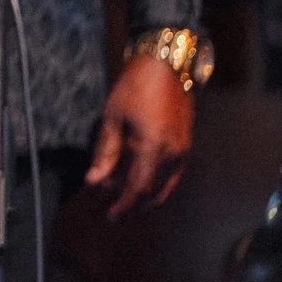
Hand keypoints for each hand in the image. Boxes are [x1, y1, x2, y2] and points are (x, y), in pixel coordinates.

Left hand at [86, 49, 193, 218]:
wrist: (167, 65)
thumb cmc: (136, 87)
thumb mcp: (113, 118)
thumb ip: (106, 152)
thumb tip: (94, 180)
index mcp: (155, 148)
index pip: (139, 189)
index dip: (124, 205)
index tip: (111, 215)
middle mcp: (175, 154)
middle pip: (155, 193)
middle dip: (133, 203)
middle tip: (113, 205)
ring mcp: (184, 151)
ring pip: (166, 186)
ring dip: (145, 193)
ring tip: (122, 190)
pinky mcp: (186, 145)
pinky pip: (172, 174)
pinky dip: (156, 181)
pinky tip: (138, 176)